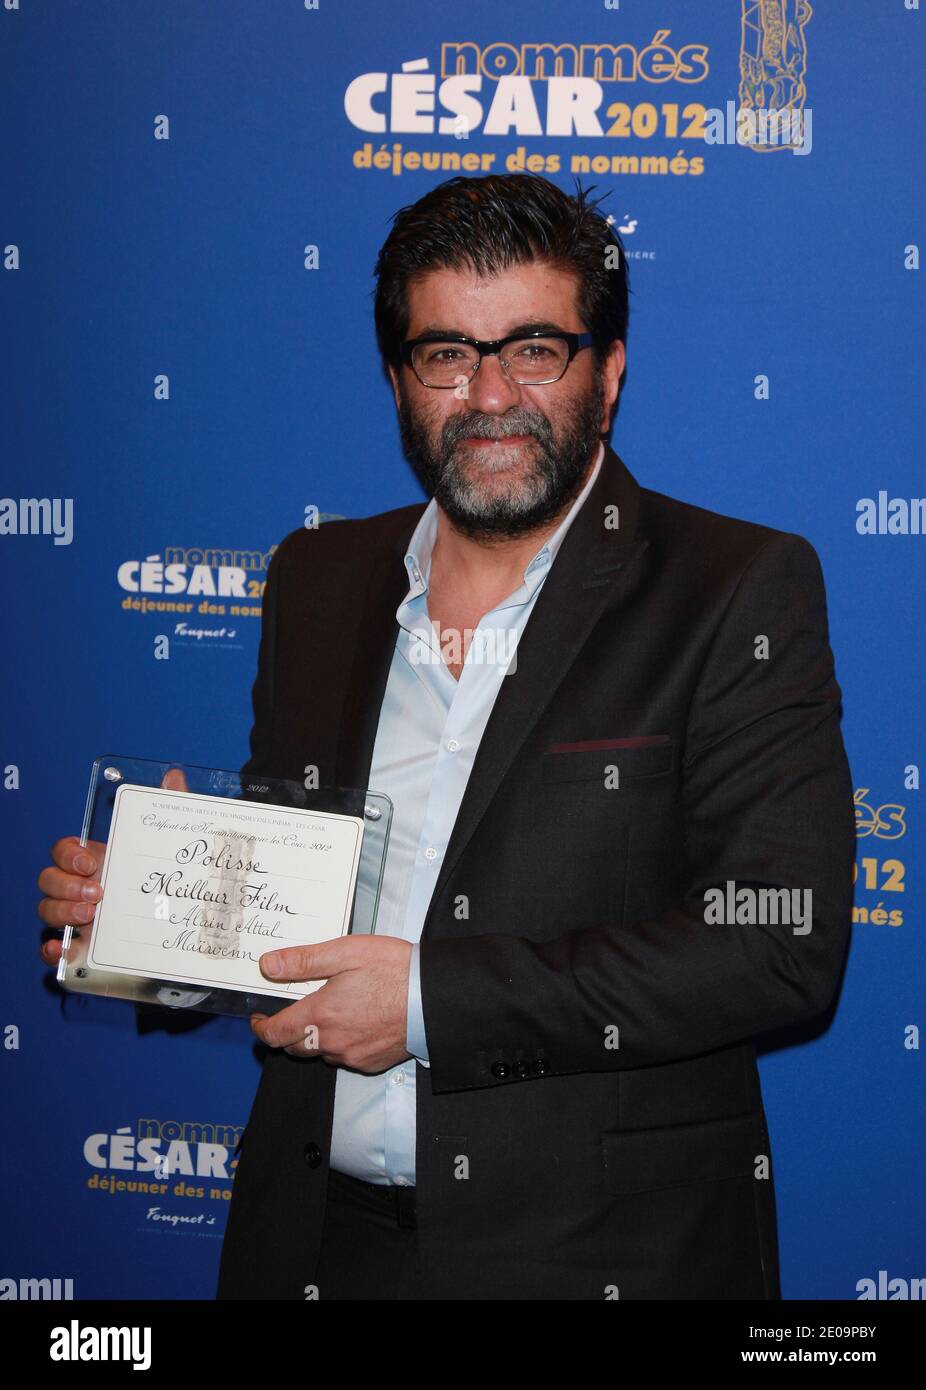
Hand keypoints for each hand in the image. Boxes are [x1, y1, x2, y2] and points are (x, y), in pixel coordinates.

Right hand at [38, 767, 188, 966]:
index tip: (91, 861)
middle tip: (98, 894)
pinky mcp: (84, 946)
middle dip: (65, 885)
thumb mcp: (172, 843)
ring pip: (47, 911)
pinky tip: (64, 949)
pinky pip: (54, 949)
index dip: (68, 854)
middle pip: (49, 880)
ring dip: (61, 913)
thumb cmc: (170, 877)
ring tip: (91, 917)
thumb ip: (173, 806)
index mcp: (98, 861)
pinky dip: (52, 950)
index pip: (63, 850)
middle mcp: (82, 887)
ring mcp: (79, 917)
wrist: (183, 923)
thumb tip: (173, 775)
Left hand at [250, 935, 412, 1073]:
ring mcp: (352, 1056)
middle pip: (293, 1048)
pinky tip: (357, 1022)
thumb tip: (268, 966)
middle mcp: (332, 1042)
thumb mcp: (345, 952)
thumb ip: (303, 961)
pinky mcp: (371, 1063)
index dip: (261, 1027)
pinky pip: (346, 1057)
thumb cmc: (394, 971)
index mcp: (320, 1015)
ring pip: (321, 1053)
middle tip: (294, 1010)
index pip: (275, 1032)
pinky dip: (342, 1043)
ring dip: (316, 1037)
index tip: (259, 1017)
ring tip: (332, 1011)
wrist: (434, 997)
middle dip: (287, 1032)